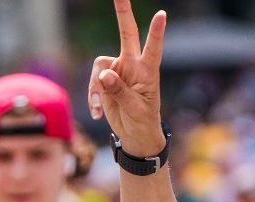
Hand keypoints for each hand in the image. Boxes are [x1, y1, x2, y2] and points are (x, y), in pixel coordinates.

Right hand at [87, 0, 166, 153]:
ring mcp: (118, 70)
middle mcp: (132, 65)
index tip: (162, 14)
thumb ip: (120, 91)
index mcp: (147, 71)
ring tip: (99, 107)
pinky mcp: (105, 79)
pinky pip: (93, 81)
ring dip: (96, 88)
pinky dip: (92, 97)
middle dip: (123, 13)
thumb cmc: (142, 121)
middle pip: (127, 34)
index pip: (153, 48)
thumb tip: (104, 74)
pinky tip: (97, 112)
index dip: (156, 32)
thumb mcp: (135, 109)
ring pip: (100, 67)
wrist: (135, 134)